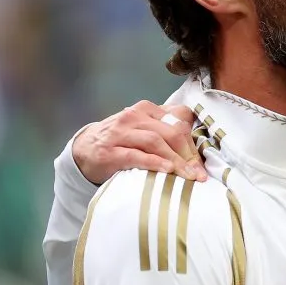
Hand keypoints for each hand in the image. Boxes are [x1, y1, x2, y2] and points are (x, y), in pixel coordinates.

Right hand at [72, 101, 205, 184]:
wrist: (84, 150)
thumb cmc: (121, 141)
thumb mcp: (143, 129)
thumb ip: (166, 132)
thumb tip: (197, 149)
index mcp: (146, 109)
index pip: (178, 120)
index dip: (193, 142)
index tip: (202, 163)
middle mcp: (133, 117)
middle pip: (170, 132)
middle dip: (188, 154)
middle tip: (199, 174)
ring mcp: (120, 133)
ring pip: (155, 142)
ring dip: (175, 160)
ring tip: (188, 175)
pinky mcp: (109, 151)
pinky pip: (136, 155)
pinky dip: (154, 162)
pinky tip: (166, 170)